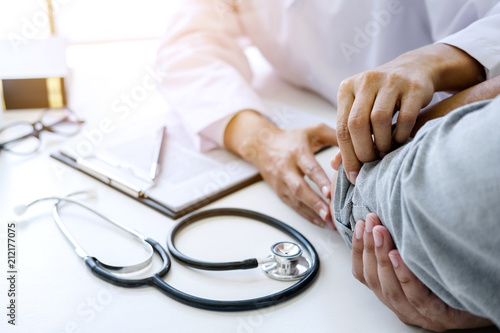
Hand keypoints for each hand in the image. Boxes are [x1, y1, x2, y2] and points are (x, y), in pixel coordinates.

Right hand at [225, 110, 336, 228]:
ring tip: (328, 222)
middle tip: (329, 214)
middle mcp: (287, 168)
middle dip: (315, 202)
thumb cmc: (292, 139)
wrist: (262, 146)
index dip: (319, 181)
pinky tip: (319, 221)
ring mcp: (281, 182)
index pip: (309, 168)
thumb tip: (353, 147)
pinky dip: (306, 215)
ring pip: (295, 200)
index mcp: (297, 152)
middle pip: (299, 188)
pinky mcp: (279, 191)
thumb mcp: (313, 131)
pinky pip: (293, 205)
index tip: (330, 193)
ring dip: (312, 213)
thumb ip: (333, 136)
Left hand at [336, 44, 484, 183]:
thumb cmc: (382, 97)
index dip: (346, 155)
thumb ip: (348, 134)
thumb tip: (333, 165)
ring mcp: (391, 81)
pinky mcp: (414, 86)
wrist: (416, 68)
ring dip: (382, 143)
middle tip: (370, 165)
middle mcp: (366, 80)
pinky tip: (400, 141)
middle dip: (362, 151)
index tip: (353, 176)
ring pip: (379, 120)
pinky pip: (405, 118)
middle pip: (357, 123)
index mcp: (347, 87)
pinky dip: (402, 135)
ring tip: (384, 153)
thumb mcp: (361, 108)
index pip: (341, 126)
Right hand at [352, 213, 492, 330]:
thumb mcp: (418, 261)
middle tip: (370, 221)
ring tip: (380, 231)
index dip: (358, 249)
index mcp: (391, 293)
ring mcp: (418, 314)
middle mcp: (400, 306)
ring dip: (381, 256)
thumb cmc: (451, 278)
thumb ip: (399, 249)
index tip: (360, 225)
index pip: (363, 274)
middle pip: (374, 279)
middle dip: (369, 248)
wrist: (487, 296)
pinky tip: (398, 254)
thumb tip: (382, 219)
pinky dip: (403, 274)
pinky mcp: (438, 317)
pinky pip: (415, 296)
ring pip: (389, 288)